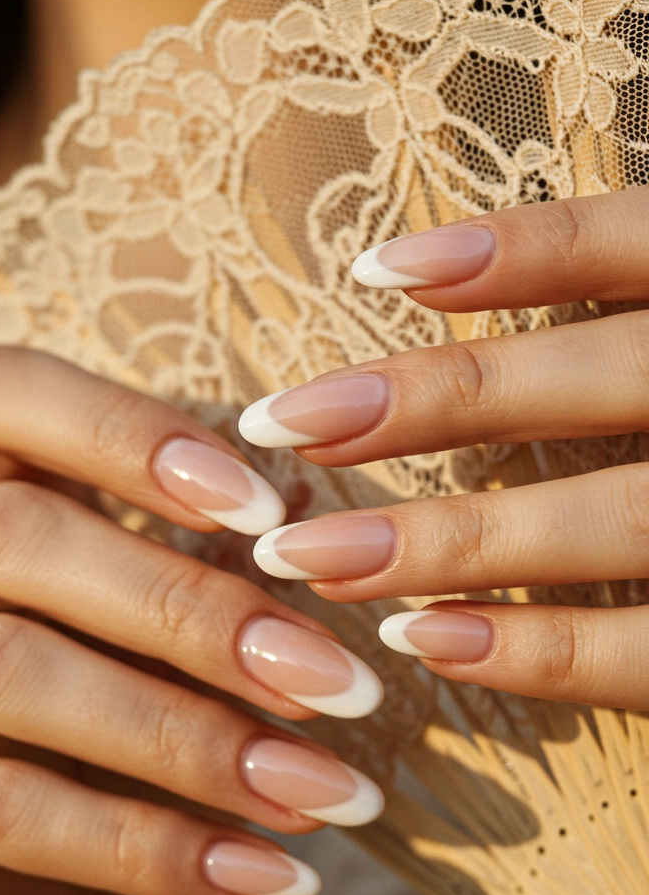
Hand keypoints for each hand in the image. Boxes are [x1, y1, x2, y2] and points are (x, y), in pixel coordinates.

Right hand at [0, 347, 383, 894]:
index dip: (125, 429)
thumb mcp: (157, 667)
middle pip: (9, 532)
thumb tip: (317, 507)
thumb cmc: (101, 780)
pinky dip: (145, 845)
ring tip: (320, 791)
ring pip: (0, 666)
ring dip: (186, 732)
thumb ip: (206, 583)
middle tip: (335, 679)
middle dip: (189, 605)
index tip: (269, 505)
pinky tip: (263, 877)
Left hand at [241, 186, 648, 710]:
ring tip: (310, 558)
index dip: (515, 253)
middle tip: (281, 425)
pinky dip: (537, 650)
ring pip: (612, 521)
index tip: (376, 274)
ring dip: (451, 541)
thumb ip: (611, 323)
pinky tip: (425, 642)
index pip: (633, 245)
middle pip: (598, 379)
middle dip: (436, 402)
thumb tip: (437, 290)